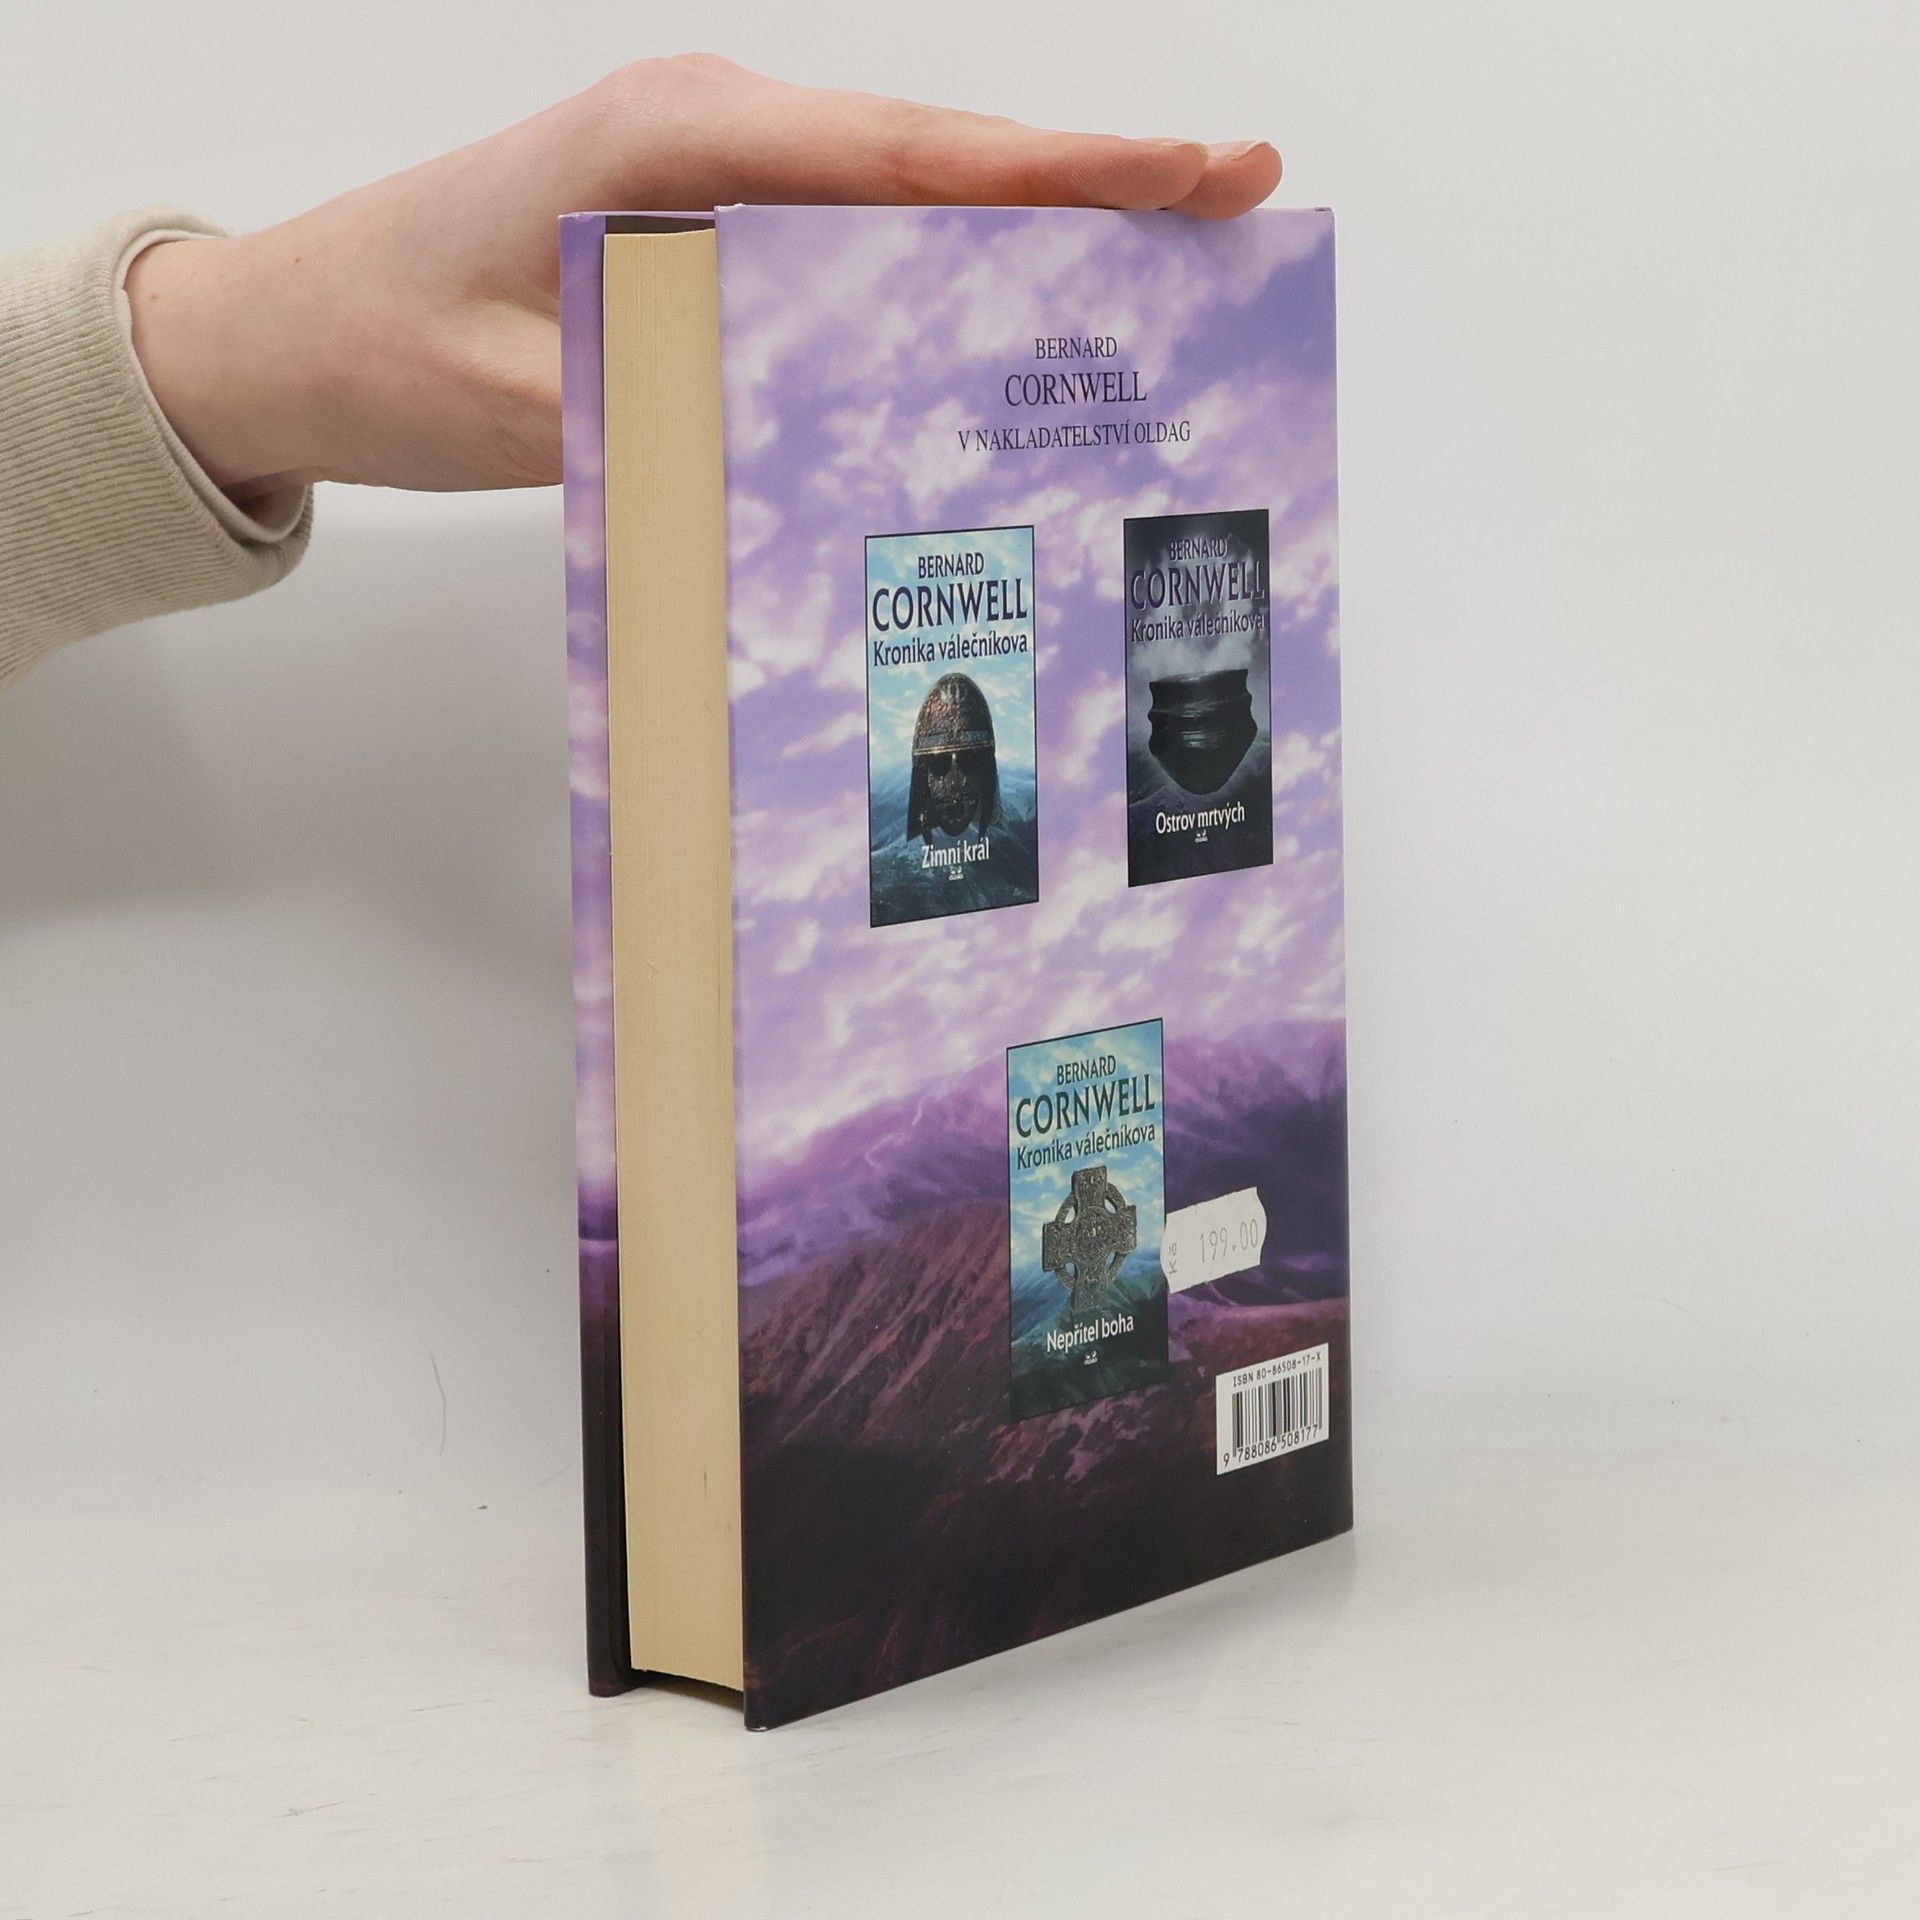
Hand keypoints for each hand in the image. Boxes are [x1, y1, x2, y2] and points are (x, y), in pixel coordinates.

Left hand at [123, 56, 1281, 500]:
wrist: (285, 332)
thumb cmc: (384, 343)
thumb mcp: (521, 397)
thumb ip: (667, 404)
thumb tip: (814, 435)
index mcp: (681, 146)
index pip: (910, 160)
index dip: (1063, 173)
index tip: (1189, 172)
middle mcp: (713, 144)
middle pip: (937, 166)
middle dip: (1090, 188)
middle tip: (1232, 200)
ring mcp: (711, 191)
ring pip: (903, 209)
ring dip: (1027, 235)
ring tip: (1159, 269)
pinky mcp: (700, 243)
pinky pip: (844, 258)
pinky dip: (936, 283)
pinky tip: (1001, 328)